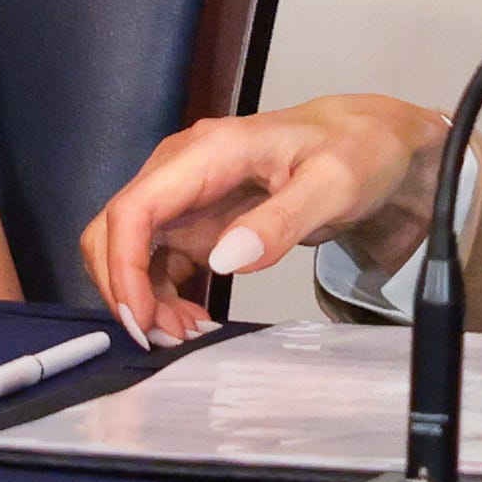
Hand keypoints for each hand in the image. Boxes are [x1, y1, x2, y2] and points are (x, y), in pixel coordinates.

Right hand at [79, 94, 450, 345]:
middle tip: (165, 339)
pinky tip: (192, 322)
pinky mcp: (194, 222)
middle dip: (124, 289)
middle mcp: (181, 171)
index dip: (122, 267)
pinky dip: (161, 297)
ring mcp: (185, 197)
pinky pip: (155, 262)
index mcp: (207, 152)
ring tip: (187, 335)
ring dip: (142, 299)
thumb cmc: (353, 152)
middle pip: (113, 230)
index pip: (134, 208)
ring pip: (128, 252)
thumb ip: (281, 221)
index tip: (141, 321)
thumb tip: (225, 259)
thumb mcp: (332, 185)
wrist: (368, 143)